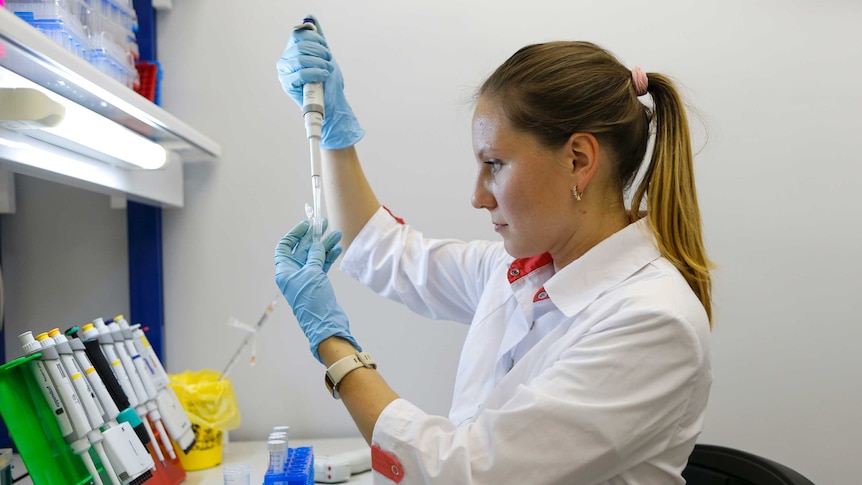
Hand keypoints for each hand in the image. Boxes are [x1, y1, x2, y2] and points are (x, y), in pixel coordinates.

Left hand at [275, 219, 359, 362]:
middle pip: (302, 249)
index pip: (285, 246)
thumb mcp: (312, 273)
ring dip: (325, 245)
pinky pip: (322, 265)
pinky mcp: (318, 283)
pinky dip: (329, 256)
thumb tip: (317, 244)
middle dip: (313, 237)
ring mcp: (306, 278)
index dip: (294, 235)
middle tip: (324, 224)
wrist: (325, 324)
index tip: (306, 225)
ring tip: (336, 234)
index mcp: (285, 271)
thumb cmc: (313, 300)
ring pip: (315, 256)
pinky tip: (337, 248)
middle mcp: (294, 273)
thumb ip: (314, 255)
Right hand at [276, 15, 364, 149]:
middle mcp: (285, 60)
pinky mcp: (287, 84)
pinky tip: (323, 75)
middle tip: (328, 61)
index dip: (315, 39)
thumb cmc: (327, 82)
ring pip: (301, 58)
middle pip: (300, 46)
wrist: (331, 104)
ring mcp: (284, 72)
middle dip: (320, 52)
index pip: (298, 34)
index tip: (326, 49)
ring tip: (327, 70)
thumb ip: (317, 37)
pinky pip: (301, 73)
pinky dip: (316, 73)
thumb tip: (311, 17)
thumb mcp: (325, 56)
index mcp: (292, 51)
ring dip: (320, 63)